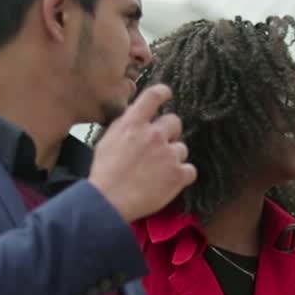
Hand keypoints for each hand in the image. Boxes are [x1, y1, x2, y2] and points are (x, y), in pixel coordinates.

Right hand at [89, 84, 196, 221]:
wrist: (109, 201)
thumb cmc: (104, 174)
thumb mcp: (107, 140)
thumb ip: (125, 126)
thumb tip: (135, 118)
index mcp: (134, 123)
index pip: (154, 96)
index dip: (163, 93)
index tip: (167, 94)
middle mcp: (154, 135)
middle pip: (174, 121)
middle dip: (169, 132)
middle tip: (159, 146)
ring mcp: (168, 154)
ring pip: (182, 148)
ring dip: (174, 157)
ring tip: (159, 170)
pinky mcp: (178, 175)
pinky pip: (190, 170)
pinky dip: (182, 176)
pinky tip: (169, 182)